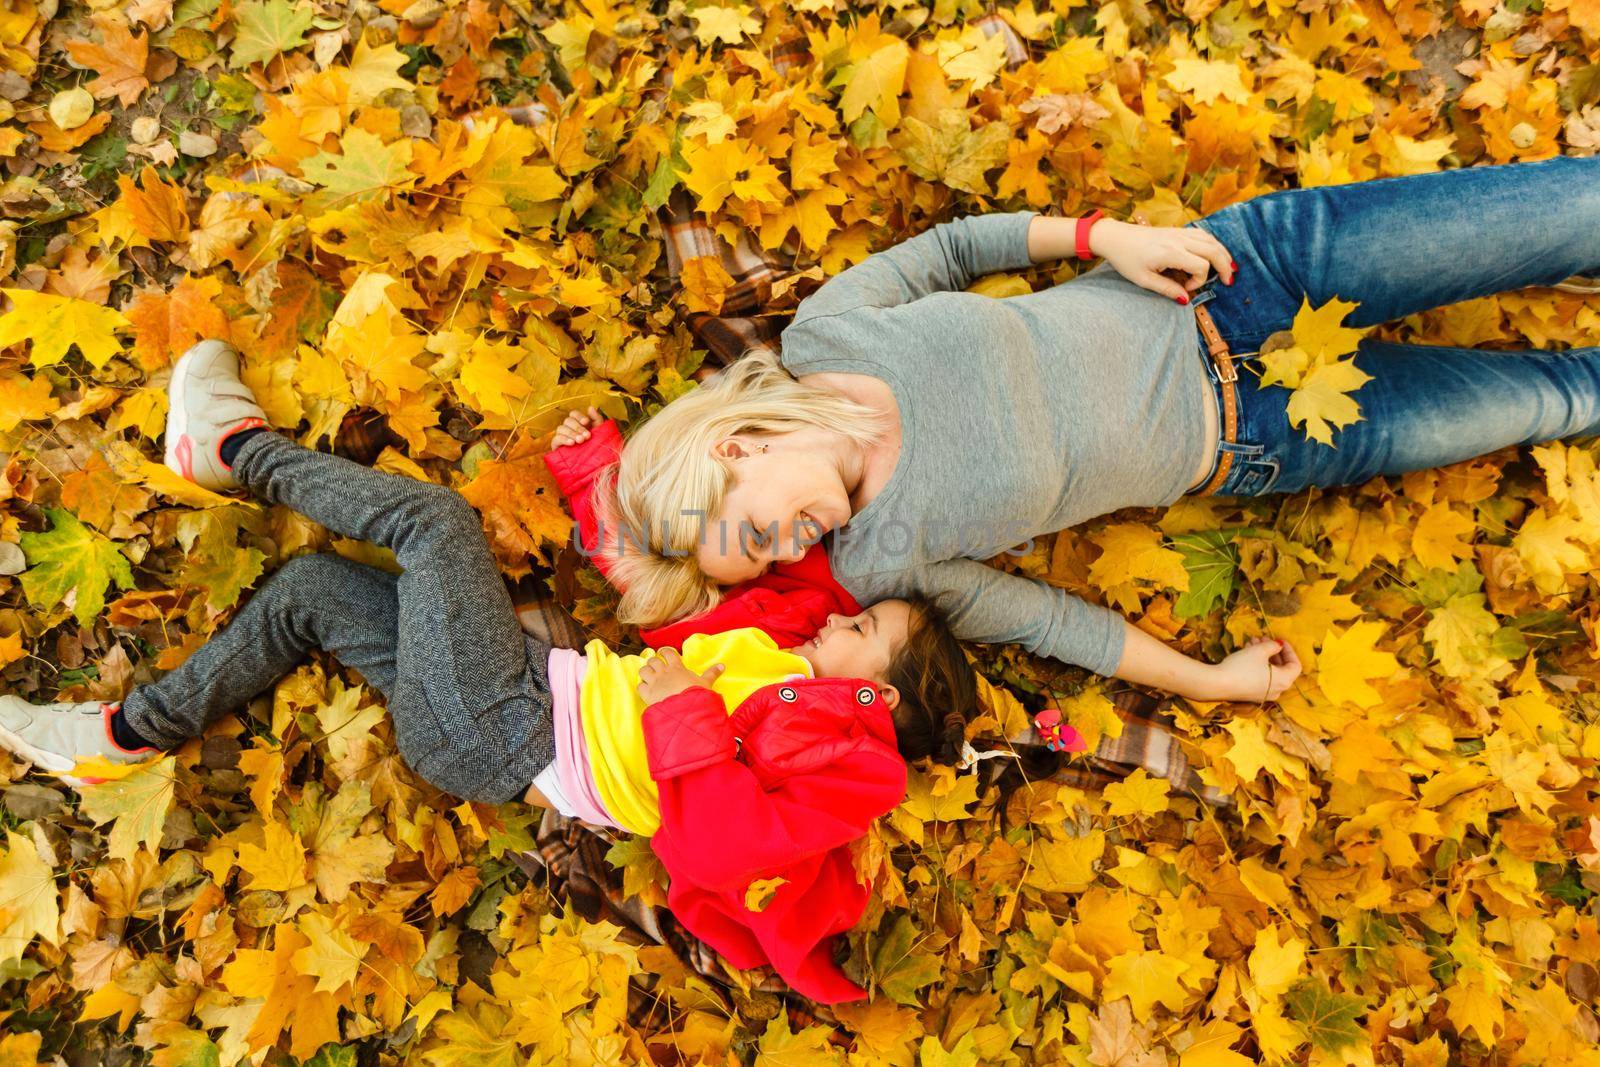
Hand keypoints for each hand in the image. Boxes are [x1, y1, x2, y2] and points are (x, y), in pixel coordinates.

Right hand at [550, 406, 601, 448]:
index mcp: (577, 423)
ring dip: (572, 433)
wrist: (591, 463)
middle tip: (587, 436)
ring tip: (580, 441)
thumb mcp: (599, 432)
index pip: (573, 414)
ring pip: (561, 428)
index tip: (586, 422)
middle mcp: (568, 428)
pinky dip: (564, 439)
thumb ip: (596, 419)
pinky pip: (556, 439)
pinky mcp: (556, 445)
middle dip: (578, 428)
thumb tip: (590, 407)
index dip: (579, 416)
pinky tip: (572, 443)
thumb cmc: (595, 446)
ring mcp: (561, 436)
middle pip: (568, 420)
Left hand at [636, 647, 725, 703]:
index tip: (663, 653)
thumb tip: (722, 665)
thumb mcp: (706, 683)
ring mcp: (654, 683)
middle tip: (657, 666)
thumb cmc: (695, 695)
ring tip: (650, 676)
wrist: (684, 710)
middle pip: (653, 660)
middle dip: (653, 662)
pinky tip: (646, 689)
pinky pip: (639, 686)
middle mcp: (663, 672)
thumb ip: (712, 673)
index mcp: (677, 668)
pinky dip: (642, 686)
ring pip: (643, 670)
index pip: (668, 653)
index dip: (664, 651)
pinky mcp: (647, 694)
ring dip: (646, 672)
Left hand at [1089, 218, 1235, 301]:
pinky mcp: (1177, 230)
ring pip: (1210, 239)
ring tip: (1228, 267)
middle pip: (1213, 250)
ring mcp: (1178, 232)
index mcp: (1170, 252)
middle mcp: (1178, 239)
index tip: (1186, 288)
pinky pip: (1202, 234)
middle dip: (1224, 266)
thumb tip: (1185, 299)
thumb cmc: (1126, 259)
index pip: (1200, 266)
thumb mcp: (1143, 280)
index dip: (1199, 281)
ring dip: (1222, 253)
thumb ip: (1166, 289)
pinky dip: (1213, 244)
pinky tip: (1215, 253)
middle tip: (1228, 281)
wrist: (1115, 237)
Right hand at [1206, 637, 1301, 702]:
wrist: (1218, 683)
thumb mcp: (1259, 651)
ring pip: (1269, 672)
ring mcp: (1264, 694)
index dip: (1289, 650)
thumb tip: (1278, 646)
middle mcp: (1277, 690)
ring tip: (1252, 642)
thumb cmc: (1243, 666)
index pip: (1295, 665)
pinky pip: (1261, 678)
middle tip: (1264, 638)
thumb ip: (1273, 646)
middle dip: (1272, 651)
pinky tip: (1247, 653)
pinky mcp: (1252, 694)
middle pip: (1281, 668)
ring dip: (1263, 656)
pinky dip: (1258, 666)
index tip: (1280, 640)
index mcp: (1284, 681)